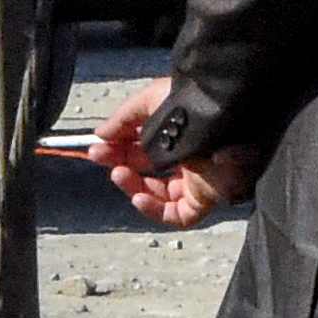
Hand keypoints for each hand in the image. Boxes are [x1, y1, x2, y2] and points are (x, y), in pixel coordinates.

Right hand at [89, 72, 251, 228]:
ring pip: (160, 195)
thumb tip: (100, 135)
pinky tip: (137, 196)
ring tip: (117, 173)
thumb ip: (122, 120)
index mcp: (180, 133)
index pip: (144, 147)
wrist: (220, 114)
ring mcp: (198, 179)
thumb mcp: (149, 102)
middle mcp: (190, 156)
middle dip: (120, 164)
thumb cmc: (191, 102)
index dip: (119, 147)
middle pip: (149, 170)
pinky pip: (178, 215)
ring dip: (133, 186)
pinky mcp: (206, 198)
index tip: (97, 145)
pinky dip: (155, 211)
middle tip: (99, 157)